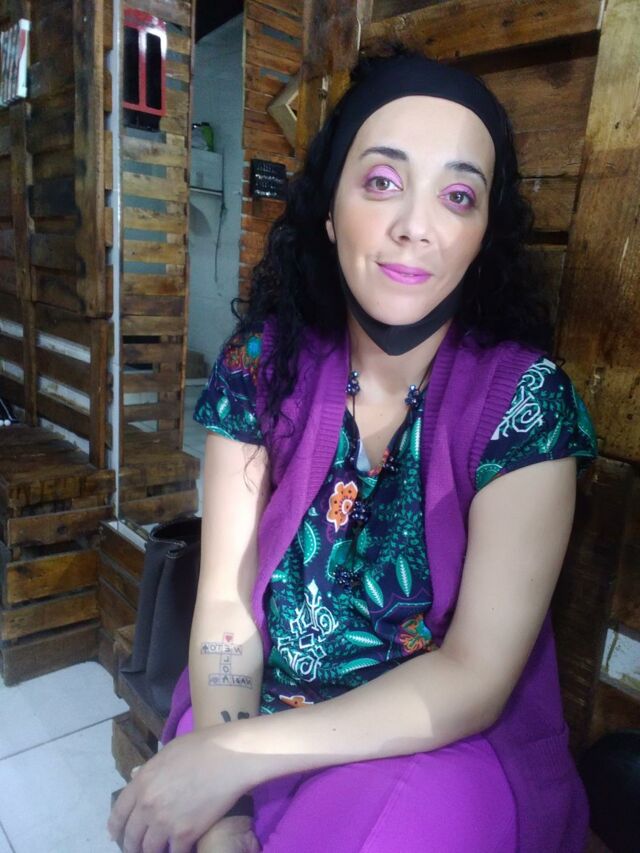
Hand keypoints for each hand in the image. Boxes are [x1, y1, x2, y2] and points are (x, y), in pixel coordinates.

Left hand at [107, 728, 251, 852]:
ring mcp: (165, 822)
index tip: (116, 835)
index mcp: (142, 783)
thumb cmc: (201, 747)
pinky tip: (181, 849)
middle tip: (138, 849)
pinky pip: (175, 852)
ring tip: (158, 852)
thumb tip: (137, 778)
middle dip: (133, 846)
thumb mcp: (168, 753)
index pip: (118, 813)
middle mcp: (148, 806)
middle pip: (132, 836)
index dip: (116, 828)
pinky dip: (176, 852)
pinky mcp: (185, 834)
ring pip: (150, 849)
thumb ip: (150, 771)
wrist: (229, 757)